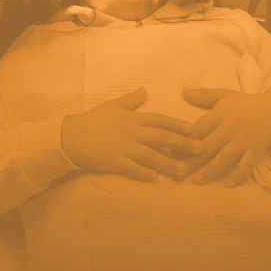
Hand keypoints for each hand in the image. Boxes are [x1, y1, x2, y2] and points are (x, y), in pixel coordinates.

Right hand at [61, 88, 203, 181]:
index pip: (159, 120)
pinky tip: (156, 180)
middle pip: (160, 137)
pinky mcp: (114, 162)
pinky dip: (144, 174)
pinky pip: (132, 169)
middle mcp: (132, 132)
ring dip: (168, 163)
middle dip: (181, 143)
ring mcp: (123, 148)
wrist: (71, 135)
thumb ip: (131, 100)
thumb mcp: (112, 105)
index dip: (176, 124)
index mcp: (132, 118)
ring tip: (183, 170)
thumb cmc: (93, 119)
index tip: (193, 129)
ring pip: (150, 156)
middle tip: (199, 149)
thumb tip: (144, 90)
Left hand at [181, 87, 270, 186]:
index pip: (199, 129)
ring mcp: (244, 141)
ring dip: (210, 171)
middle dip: (192, 160)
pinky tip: (227, 184)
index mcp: (220, 114)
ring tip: (197, 181)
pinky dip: (237, 175)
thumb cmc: (245, 104)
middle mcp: (230, 128)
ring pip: (224, 158)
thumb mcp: (224, 95)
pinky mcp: (256, 151)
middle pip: (208, 146)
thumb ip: (203, 96)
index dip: (184, 141)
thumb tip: (183, 92)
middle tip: (178, 172)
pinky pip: (246, 165)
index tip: (171, 152)